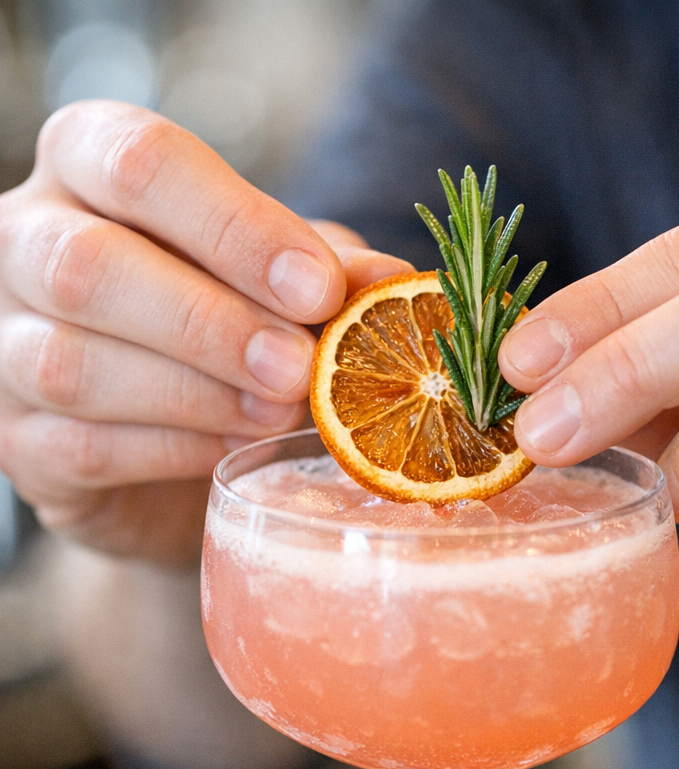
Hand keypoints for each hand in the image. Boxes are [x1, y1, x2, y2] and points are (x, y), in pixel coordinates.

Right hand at [0, 101, 410, 564]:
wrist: (173, 432)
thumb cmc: (231, 320)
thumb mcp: (284, 278)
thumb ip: (326, 270)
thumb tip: (395, 279)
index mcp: (90, 167)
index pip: (139, 162)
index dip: (235, 226)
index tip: (318, 289)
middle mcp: (26, 241)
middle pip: (88, 267)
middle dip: (211, 322)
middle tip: (302, 369)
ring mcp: (3, 342)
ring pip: (72, 364)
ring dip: (196, 394)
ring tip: (280, 412)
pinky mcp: (18, 438)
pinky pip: (84, 446)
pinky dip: (176, 450)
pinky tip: (239, 449)